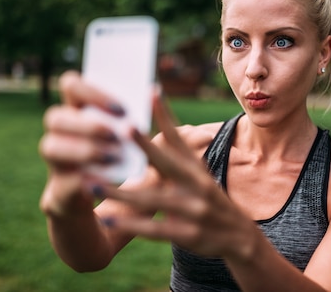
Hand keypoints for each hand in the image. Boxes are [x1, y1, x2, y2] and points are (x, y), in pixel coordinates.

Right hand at [39, 71, 127, 217]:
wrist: (107, 220)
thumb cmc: (125, 167)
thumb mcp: (134, 143)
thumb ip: (136, 121)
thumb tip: (156, 93)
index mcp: (78, 115)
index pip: (70, 86)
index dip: (92, 92)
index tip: (123, 109)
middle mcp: (60, 136)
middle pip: (54, 116)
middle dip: (87, 124)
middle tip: (116, 135)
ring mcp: (55, 165)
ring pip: (50, 147)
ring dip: (83, 150)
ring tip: (113, 157)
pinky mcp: (58, 194)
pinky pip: (64, 181)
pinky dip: (86, 180)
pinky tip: (108, 180)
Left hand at [93, 94, 257, 259]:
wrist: (240, 238)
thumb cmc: (210, 201)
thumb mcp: (200, 176)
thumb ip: (178, 156)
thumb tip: (157, 128)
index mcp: (196, 168)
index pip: (178, 138)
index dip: (165, 116)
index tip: (151, 91)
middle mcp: (198, 185)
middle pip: (167, 163)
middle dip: (145, 145)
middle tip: (125, 127)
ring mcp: (194, 210)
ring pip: (153, 199)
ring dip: (121, 193)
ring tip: (91, 183)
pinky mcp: (189, 234)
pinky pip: (155, 229)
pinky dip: (132, 224)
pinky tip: (110, 219)